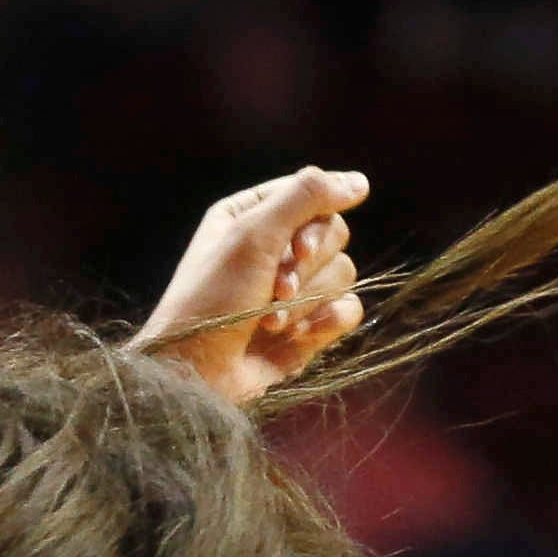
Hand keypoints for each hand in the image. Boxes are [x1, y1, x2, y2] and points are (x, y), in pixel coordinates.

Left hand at [134, 168, 368, 402]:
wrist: (197, 374)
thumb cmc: (212, 299)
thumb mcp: (252, 235)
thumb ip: (306, 197)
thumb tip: (360, 183)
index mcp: (253, 217)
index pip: (314, 198)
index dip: (314, 225)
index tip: (297, 248)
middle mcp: (274, 249)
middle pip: (335, 236)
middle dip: (307, 268)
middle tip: (274, 289)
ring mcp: (293, 290)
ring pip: (343, 274)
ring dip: (306, 301)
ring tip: (267, 322)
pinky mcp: (307, 326)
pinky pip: (347, 309)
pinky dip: (327, 323)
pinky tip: (298, 336)